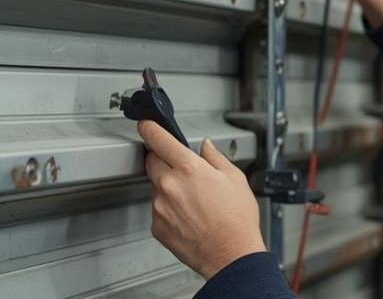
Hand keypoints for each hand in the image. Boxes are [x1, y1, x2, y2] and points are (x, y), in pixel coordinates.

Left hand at [137, 121, 264, 278]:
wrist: (231, 256)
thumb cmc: (237, 222)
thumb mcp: (235, 179)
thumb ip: (215, 157)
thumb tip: (205, 146)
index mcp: (189, 169)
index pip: (158, 139)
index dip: (149, 128)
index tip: (146, 125)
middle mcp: (170, 186)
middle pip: (152, 161)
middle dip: (163, 161)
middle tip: (183, 172)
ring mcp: (160, 207)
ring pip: (156, 187)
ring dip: (168, 188)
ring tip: (194, 202)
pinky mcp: (157, 226)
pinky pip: (158, 210)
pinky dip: (169, 210)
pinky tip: (189, 217)